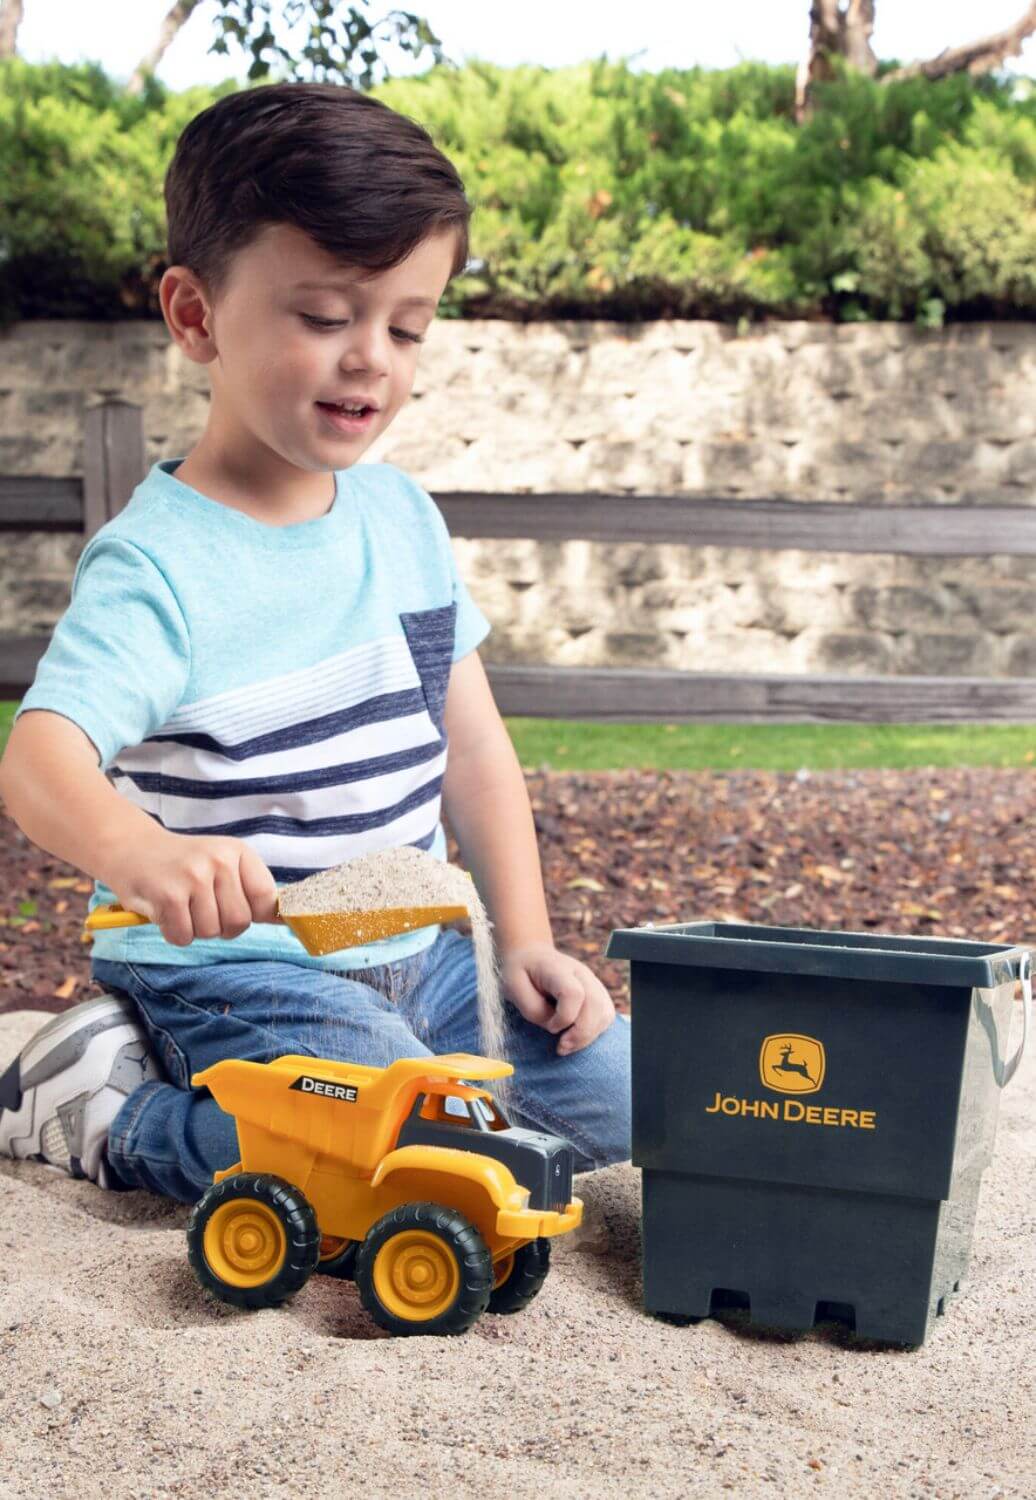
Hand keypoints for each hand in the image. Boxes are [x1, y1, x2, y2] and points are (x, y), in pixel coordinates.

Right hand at [104, 831, 279, 946]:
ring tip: (182, 906)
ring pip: (210, 932)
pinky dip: (174, 933)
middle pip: (239, 922)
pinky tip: (166, 911)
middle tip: (201, 908)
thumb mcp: (222, 865)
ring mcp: (193, 877)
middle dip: (220, 926)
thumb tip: (289, 918)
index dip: (254, 915)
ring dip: (194, 929)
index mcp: (238, 852)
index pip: (267, 899)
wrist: (132, 849)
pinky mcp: (168, 895)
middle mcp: (219, 861)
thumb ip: (252, 890)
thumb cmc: (183, 864)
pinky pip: (183, 936)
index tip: (238, 912)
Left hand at [501, 942, 615, 1055]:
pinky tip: (576, 1037)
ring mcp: (592, 982)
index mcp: (557, 969)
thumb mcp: (513, 989)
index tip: (549, 1027)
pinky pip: (606, 1016)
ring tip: (568, 1045)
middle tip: (561, 1047)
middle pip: (595, 1004)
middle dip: (581, 1033)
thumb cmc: (520, 973)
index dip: (564, 1017)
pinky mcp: (598, 993)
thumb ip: (534, 1010)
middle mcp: (581, 973)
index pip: (574, 993)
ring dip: (589, 1035)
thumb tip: (556, 1028)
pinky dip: (595, 1031)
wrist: (531, 956)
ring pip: (605, 1012)